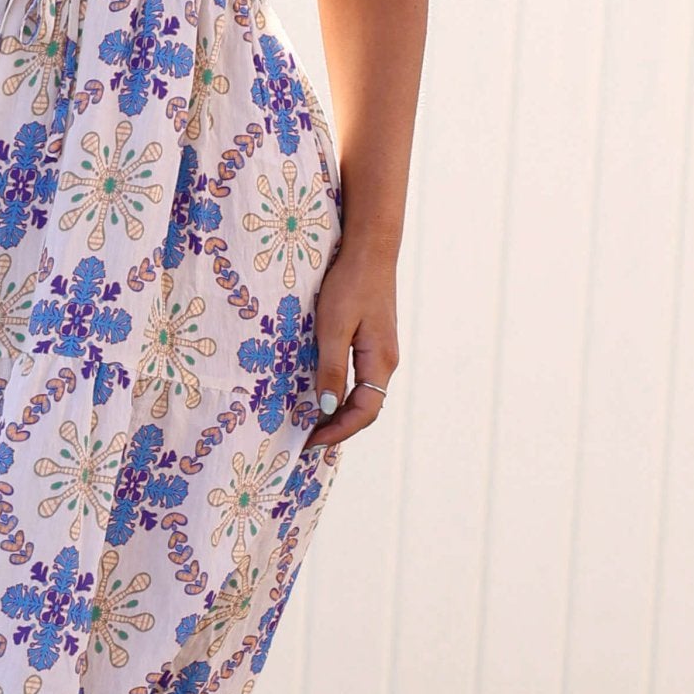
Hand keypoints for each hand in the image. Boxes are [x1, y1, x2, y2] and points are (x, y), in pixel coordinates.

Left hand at [300, 244, 398, 449]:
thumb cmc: (350, 284)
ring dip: (340, 414)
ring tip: (312, 425)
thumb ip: (332, 369)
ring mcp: (381, 352)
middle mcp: (385, 361)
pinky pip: (359, 379)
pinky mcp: (373, 342)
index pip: (364, 412)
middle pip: (365, 408)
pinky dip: (342, 395)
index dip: (338, 432)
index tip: (311, 443)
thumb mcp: (333, 328)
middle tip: (307, 441)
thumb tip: (329, 409)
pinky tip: (323, 396)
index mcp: (380, 362)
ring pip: (363, 395)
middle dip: (338, 428)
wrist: (369, 250)